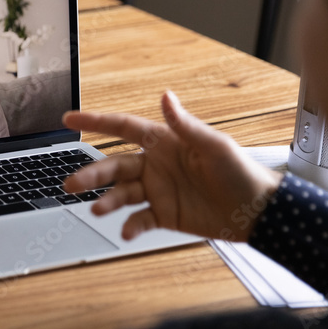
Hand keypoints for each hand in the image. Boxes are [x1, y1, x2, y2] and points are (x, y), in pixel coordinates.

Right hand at [63, 91, 281, 242]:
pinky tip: (127, 231)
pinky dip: (131, 226)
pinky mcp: (164, 214)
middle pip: (114, 166)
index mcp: (164, 143)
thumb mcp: (214, 145)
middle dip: (91, 174)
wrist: (258, 212)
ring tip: (97, 209)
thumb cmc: (241, 172)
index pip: (123, 128)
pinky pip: (140, 219)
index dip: (95, 122)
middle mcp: (155, 165)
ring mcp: (158, 191)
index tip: (69, 119)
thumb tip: (166, 97)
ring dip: (107, 201)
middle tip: (71, 184)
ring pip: (121, 194)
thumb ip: (185, 124)